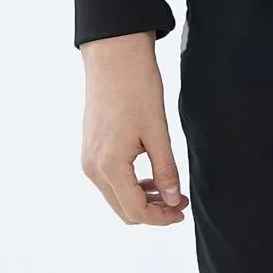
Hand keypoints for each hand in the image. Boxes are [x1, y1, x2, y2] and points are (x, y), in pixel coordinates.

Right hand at [80, 30, 190, 224]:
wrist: (114, 55)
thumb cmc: (137, 87)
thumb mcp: (157, 130)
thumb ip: (165, 169)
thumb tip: (173, 200)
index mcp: (110, 165)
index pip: (136, 210)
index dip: (161, 217)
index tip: (183, 210)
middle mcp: (93, 167)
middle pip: (123, 209)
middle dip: (153, 211)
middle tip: (180, 202)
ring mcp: (89, 158)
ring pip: (116, 196)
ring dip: (141, 199)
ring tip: (169, 190)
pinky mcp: (91, 148)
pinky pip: (110, 179)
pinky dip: (130, 184)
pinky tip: (150, 175)